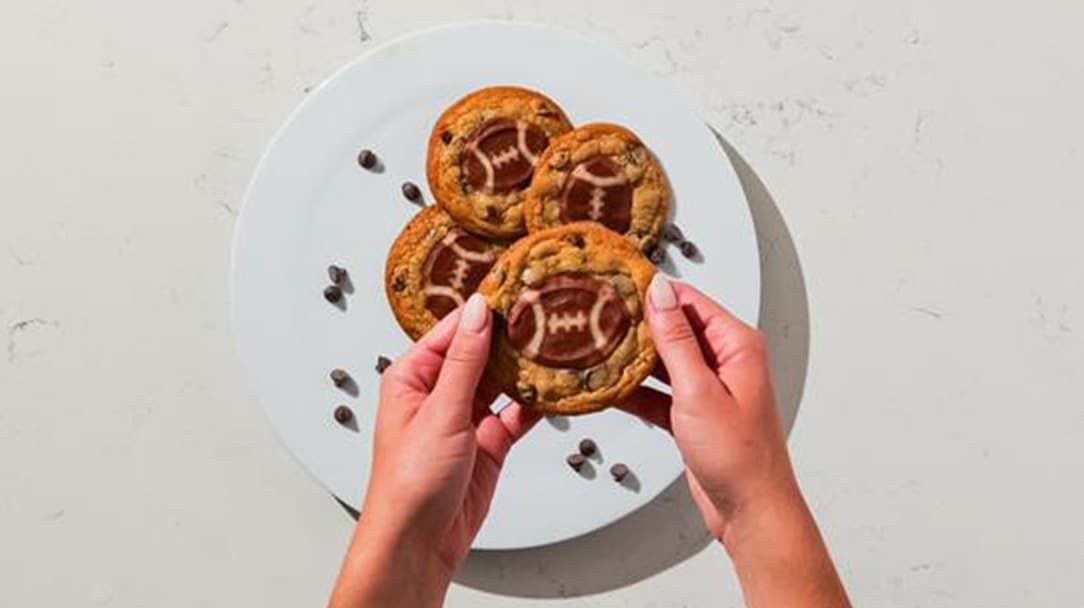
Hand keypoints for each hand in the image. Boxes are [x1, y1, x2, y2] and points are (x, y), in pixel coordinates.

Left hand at [329, 294, 540, 607]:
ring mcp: (465, 417)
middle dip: (510, 336)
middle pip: (481, 352)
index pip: (452, 330)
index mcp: (412, 377)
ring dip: (526, 367)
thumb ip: (465, 361)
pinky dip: (536, 402)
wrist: (419, 542)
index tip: (514, 287)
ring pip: (502, 380)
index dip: (483, 310)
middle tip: (545, 309)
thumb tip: (478, 311)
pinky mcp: (489, 442)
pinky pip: (517, 412)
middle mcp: (438, 393)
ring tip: (557, 340)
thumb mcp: (440, 412)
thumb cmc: (409, 482)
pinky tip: (556, 386)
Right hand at [620, 274, 795, 542]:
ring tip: (595, 350)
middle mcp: (725, 361)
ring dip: (632, 359)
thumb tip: (660, 293)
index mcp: (736, 345)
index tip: (617, 284)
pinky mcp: (693, 412)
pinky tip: (608, 388)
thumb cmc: (741, 457)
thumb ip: (676, 339)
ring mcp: (708, 387)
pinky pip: (658, 391)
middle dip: (637, 325)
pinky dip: (636, 391)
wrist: (751, 510)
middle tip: (596, 317)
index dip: (652, 292)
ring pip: (662, 360)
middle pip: (673, 328)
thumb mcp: (699, 390)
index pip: (688, 301)